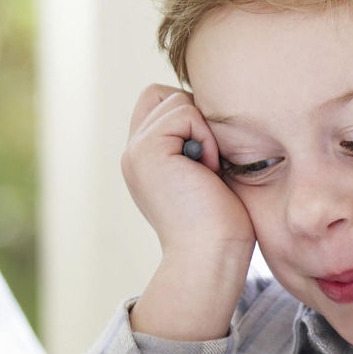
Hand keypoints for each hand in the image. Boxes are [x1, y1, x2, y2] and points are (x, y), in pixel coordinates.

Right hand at [123, 85, 256, 341]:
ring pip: (176, 100)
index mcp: (144, 160)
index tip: (207, 157)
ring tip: (207, 170)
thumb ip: (192, 144)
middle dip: (195, 119)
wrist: (209, 258)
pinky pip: (184, 112)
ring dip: (203, 130)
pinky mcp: (147, 150)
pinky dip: (205, 137)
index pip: (158, 103)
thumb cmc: (220, 226)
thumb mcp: (203, 176)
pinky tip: (208, 170)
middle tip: (207, 164)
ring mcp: (135, 150)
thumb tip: (207, 110)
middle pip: (164, 95)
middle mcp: (133, 152)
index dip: (188, 116)